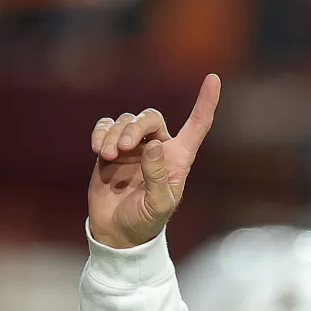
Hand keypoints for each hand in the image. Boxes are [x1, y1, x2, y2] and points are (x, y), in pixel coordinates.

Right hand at [87, 74, 220, 248]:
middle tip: (124, 147)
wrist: (118, 231)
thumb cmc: (146, 221)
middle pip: (151, 117)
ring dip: (116, 133)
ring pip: (126, 121)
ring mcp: (134, 148)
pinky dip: (101, 133)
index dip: (206, 102)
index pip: (197, 125)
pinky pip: (106, 127)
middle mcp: (159, 148)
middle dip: (137, 126)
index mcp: (179, 159)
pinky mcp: (110, 149)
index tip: (213, 78)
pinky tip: (98, 149)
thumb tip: (154, 145)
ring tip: (108, 154)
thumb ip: (158, 176)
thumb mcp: (158, 204)